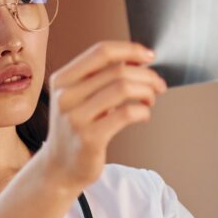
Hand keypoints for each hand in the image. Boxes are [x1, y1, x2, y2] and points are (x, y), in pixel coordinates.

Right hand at [38, 40, 167, 190]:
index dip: (130, 50)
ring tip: (151, 100)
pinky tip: (144, 115)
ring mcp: (76, 118)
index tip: (148, 56)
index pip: (100, 52)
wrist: (59, 168)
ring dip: (146, 91)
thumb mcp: (80, 98)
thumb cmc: (76, 129)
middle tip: (158, 84)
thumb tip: (136, 58)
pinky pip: (126, 114)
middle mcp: (66, 96)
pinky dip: (143, 111)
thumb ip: (101, 77)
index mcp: (62, 80)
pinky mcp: (90, 138)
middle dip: (146, 75)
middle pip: (117, 70)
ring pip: (123, 89)